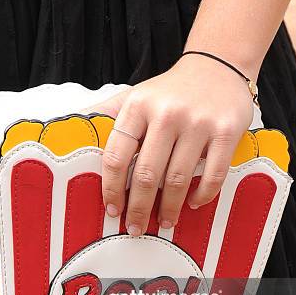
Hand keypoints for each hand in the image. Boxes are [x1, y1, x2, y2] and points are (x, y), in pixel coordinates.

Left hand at [92, 54, 254, 235]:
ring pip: (178, 179)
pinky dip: (202, 195)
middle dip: (137, 207)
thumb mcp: (135, 95)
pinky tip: (193, 203)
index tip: (111, 210)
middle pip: (146, 174)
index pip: (116, 156)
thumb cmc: (169, 91)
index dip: (110, 189)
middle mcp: (167, 114)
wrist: (217, 66)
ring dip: (168, 208)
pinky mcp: (226, 131)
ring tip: (164, 223)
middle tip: (134, 227)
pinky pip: (212, 174)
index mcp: (138, 106)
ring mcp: (198, 123)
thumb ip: (106, 114)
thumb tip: (69, 131)